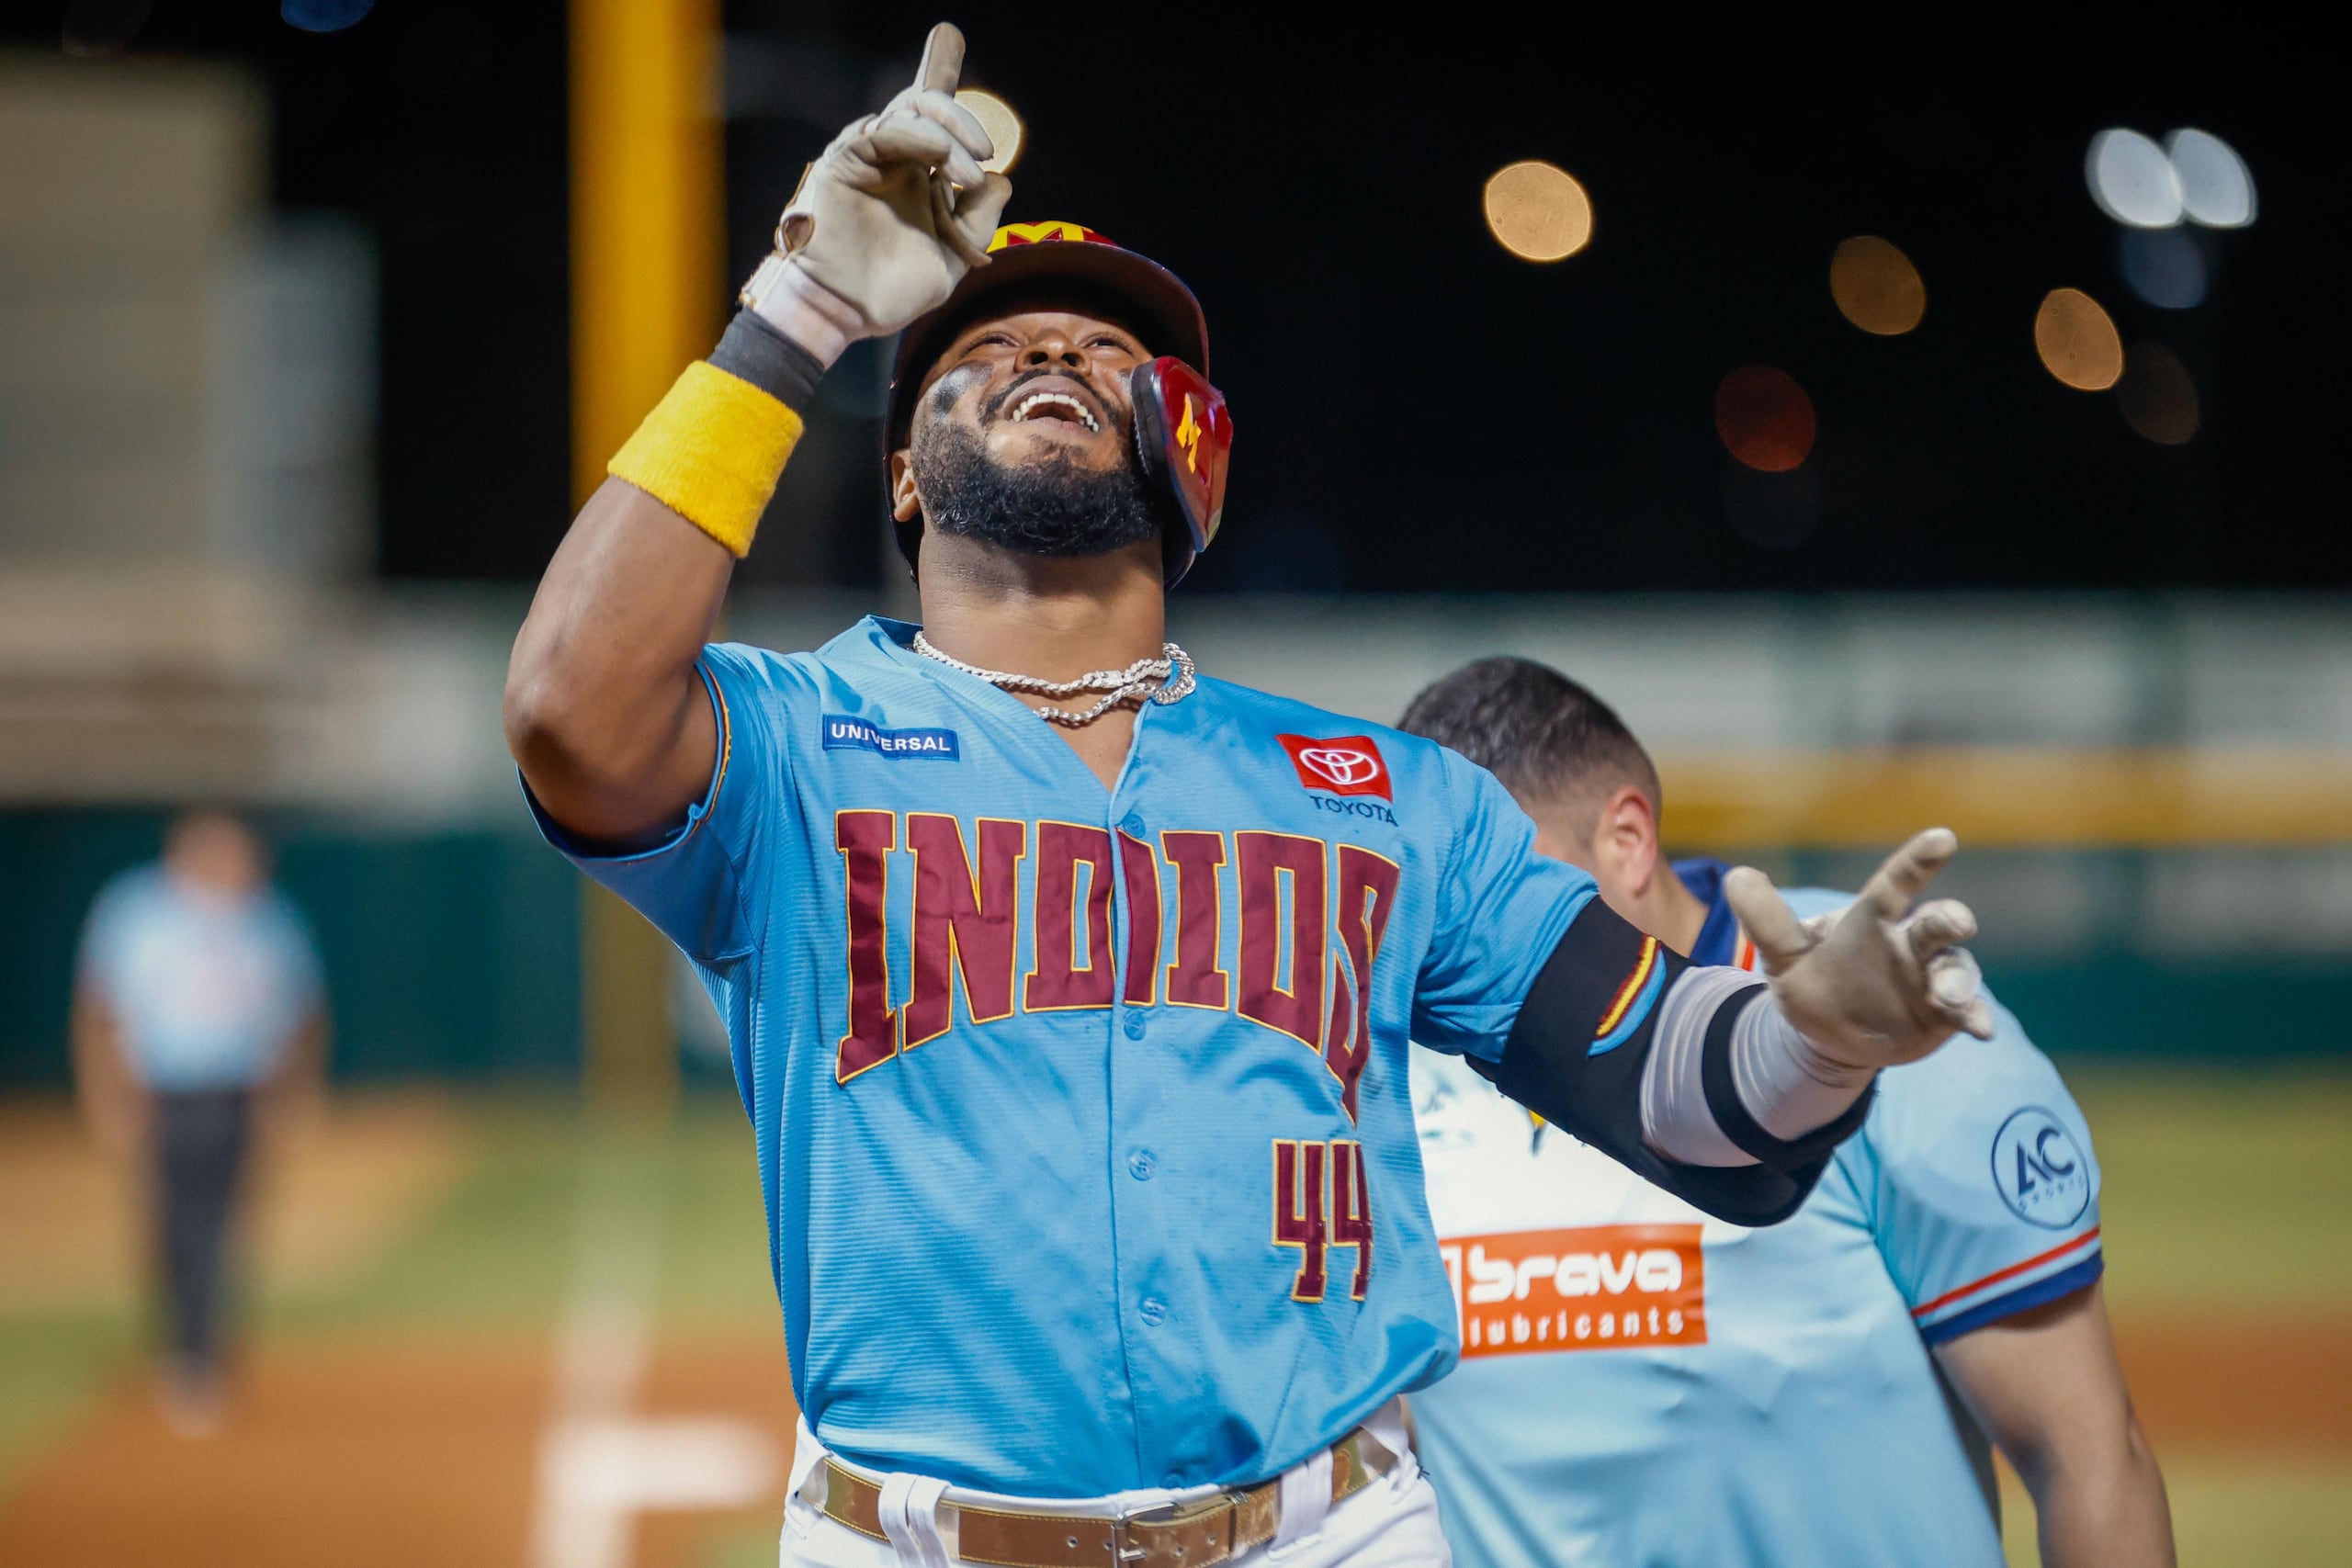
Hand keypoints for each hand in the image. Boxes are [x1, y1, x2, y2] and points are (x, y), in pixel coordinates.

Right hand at [744, 23, 1013, 342]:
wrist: (849, 314)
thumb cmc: (894, 291)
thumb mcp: (954, 256)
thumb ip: (979, 220)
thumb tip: (1002, 181)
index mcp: (917, 172)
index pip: (933, 117)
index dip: (939, 70)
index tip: (949, 36)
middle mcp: (893, 157)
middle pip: (926, 105)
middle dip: (961, 116)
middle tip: (985, 149)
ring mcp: (867, 157)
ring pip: (909, 113)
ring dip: (948, 135)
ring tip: (968, 173)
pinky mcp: (844, 162)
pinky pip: (881, 132)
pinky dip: (916, 136)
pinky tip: (942, 157)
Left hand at [1724, 827, 1994, 1069]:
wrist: (1830, 1034)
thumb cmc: (1813, 981)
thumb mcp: (1784, 955)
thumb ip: (1767, 921)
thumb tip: (1735, 876)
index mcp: (1872, 922)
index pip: (1895, 884)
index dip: (1917, 861)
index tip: (1943, 837)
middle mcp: (1908, 944)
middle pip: (1936, 925)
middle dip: (1949, 920)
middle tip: (1958, 922)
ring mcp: (1930, 979)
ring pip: (1955, 968)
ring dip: (1959, 980)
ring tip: (1950, 998)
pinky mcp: (1944, 1014)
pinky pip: (1967, 1012)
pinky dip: (1975, 1016)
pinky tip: (1981, 1028)